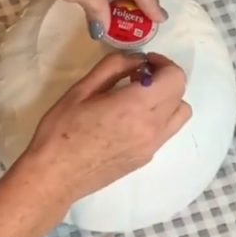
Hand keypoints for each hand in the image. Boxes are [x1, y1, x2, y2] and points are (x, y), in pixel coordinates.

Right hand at [16, 52, 190, 203]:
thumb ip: (113, 67)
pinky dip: (159, 117)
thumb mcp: (81, 89)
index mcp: (135, 106)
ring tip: (139, 97)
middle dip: (165, 77)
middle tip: (138, 76)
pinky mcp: (146, 158)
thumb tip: (137, 60)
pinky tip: (131, 118)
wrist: (55, 177)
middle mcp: (152, 127)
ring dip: (168, 98)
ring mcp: (152, 146)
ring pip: (180, 114)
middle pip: (180, 93)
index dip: (163, 63)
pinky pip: (167, 131)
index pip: (174, 78)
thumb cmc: (61, 130)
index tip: (144, 62)